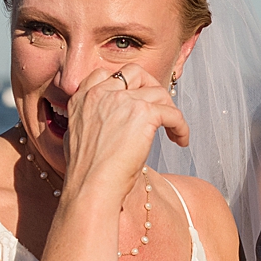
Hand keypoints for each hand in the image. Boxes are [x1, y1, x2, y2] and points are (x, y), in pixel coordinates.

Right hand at [62, 63, 189, 198]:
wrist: (91, 187)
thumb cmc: (87, 173)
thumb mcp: (79, 137)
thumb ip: (93, 120)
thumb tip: (112, 123)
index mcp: (82, 98)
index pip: (105, 74)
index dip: (125, 84)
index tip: (137, 99)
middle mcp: (101, 93)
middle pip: (135, 74)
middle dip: (151, 87)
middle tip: (161, 108)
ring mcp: (123, 100)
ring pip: (158, 93)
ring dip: (170, 112)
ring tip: (174, 132)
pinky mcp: (143, 113)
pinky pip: (173, 113)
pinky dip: (181, 127)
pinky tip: (181, 141)